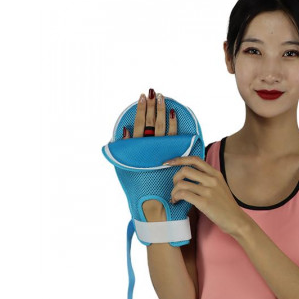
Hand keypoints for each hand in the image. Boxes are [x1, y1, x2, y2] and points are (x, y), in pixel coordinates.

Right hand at [121, 87, 176, 221]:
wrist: (153, 205)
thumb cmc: (138, 188)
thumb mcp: (126, 169)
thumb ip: (124, 150)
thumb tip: (124, 132)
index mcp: (134, 151)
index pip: (137, 126)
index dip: (140, 111)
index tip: (142, 97)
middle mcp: (144, 151)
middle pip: (148, 124)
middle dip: (151, 107)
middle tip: (153, 93)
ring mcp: (156, 154)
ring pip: (159, 129)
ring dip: (160, 112)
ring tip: (162, 98)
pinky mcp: (166, 158)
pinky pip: (170, 140)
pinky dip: (172, 127)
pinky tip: (174, 115)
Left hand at [165, 156, 251, 237]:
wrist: (236, 220)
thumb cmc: (226, 206)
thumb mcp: (220, 186)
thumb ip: (208, 179)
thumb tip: (189, 176)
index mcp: (216, 174)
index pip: (195, 160)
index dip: (179, 159)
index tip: (169, 163)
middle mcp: (212, 180)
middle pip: (185, 170)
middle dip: (175, 178)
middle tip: (175, 187)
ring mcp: (209, 191)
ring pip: (182, 183)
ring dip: (174, 191)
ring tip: (175, 197)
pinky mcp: (205, 202)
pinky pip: (183, 194)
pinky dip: (176, 197)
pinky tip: (176, 202)